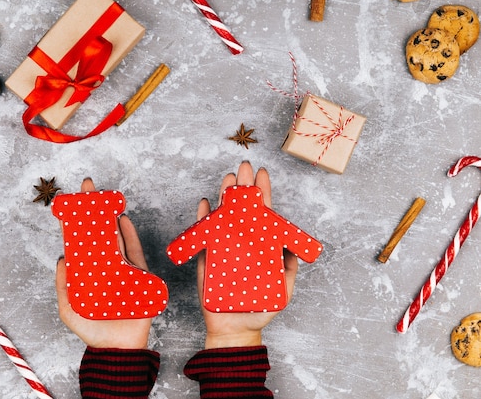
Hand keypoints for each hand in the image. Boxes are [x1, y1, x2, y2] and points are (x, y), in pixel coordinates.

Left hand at [55, 178, 151, 348]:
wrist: (117, 347)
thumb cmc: (93, 331)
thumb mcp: (69, 309)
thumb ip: (64, 286)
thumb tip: (62, 258)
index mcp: (87, 271)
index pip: (78, 240)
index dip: (74, 220)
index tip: (69, 201)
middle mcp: (103, 265)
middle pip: (97, 231)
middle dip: (92, 208)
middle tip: (88, 186)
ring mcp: (121, 268)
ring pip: (115, 235)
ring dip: (110, 215)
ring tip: (104, 196)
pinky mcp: (138, 274)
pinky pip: (134, 250)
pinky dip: (130, 234)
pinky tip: (123, 219)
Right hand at [197, 161, 298, 348]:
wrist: (234, 328)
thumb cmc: (259, 309)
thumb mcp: (282, 289)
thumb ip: (288, 268)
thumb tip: (291, 246)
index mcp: (260, 246)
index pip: (263, 214)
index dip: (263, 193)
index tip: (262, 174)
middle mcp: (242, 241)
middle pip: (243, 208)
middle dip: (244, 186)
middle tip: (244, 167)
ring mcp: (224, 247)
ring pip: (223, 215)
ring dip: (225, 196)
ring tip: (228, 178)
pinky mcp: (207, 256)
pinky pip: (203, 233)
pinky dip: (204, 217)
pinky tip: (206, 202)